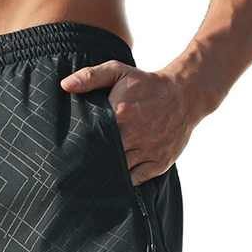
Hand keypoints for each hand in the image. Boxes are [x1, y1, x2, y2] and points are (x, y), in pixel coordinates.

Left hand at [60, 60, 198, 184]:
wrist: (186, 94)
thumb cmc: (147, 84)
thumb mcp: (119, 72)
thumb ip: (90, 77)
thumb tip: (65, 85)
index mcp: (120, 114)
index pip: (92, 138)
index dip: (80, 147)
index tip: (70, 151)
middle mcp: (134, 135)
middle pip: (104, 157)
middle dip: (92, 162)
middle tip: (77, 168)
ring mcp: (148, 151)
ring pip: (119, 170)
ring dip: (107, 171)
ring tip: (94, 174)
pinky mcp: (159, 163)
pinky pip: (135, 180)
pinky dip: (124, 180)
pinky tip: (115, 176)